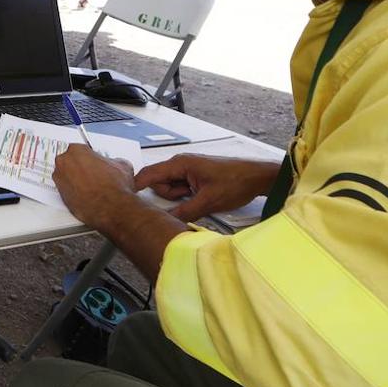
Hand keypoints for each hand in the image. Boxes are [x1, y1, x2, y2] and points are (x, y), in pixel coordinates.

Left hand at [52, 144, 137, 228]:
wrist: (110, 207)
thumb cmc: (113, 187)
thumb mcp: (123, 166)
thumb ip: (115, 161)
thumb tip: (117, 164)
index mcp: (76, 150)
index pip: (80, 150)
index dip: (89, 157)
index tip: (94, 162)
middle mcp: (63, 163)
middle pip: (70, 162)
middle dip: (81, 167)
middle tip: (93, 175)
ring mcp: (59, 179)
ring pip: (66, 177)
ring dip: (76, 180)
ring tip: (91, 187)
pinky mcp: (60, 195)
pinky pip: (66, 191)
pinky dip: (74, 193)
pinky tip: (86, 196)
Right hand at [134, 155, 280, 221]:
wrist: (258, 177)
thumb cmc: (235, 183)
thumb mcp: (208, 201)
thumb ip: (184, 211)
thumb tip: (165, 222)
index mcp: (180, 164)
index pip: (149, 174)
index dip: (137, 186)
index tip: (129, 201)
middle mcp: (181, 164)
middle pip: (159, 183)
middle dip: (168, 197)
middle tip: (188, 202)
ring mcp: (188, 170)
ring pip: (171, 188)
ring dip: (180, 198)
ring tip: (200, 200)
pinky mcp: (196, 176)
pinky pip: (182, 188)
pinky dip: (187, 196)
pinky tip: (201, 200)